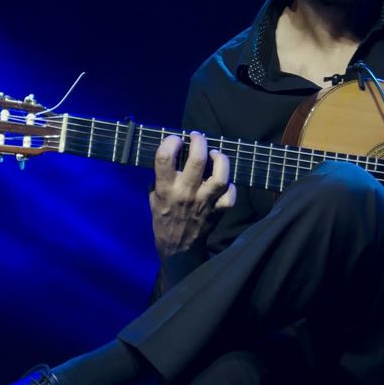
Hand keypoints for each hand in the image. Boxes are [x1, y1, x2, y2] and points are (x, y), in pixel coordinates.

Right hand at [151, 131, 236, 259]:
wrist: (178, 247)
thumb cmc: (163, 218)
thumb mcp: (153, 197)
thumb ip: (161, 177)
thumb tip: (173, 155)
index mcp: (165, 189)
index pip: (165, 158)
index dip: (171, 141)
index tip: (175, 139)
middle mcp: (185, 193)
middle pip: (197, 160)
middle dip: (199, 141)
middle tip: (197, 137)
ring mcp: (204, 202)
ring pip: (220, 176)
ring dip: (220, 159)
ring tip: (215, 154)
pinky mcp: (218, 210)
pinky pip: (230, 194)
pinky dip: (230, 185)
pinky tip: (223, 180)